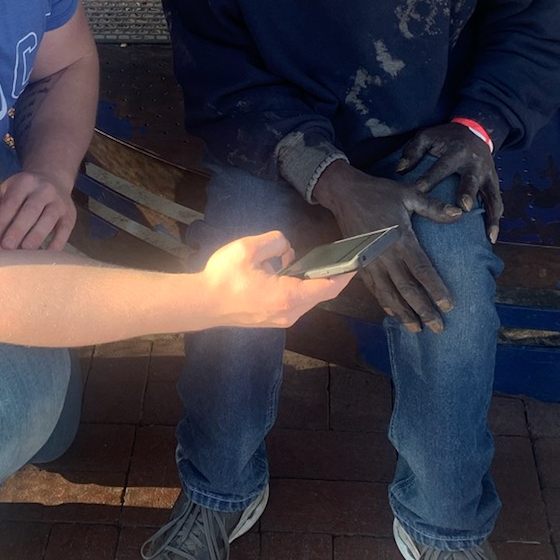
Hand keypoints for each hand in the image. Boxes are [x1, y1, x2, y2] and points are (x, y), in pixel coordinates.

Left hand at [0, 171, 75, 251]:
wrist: (52, 180)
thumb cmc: (20, 193)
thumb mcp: (4, 191)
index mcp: (23, 183)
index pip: (11, 202)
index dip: (1, 221)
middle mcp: (43, 190)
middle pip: (31, 210)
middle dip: (18, 229)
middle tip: (6, 247)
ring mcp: (59, 202)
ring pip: (48, 219)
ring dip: (36, 236)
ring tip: (24, 251)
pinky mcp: (70, 216)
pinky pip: (64, 231)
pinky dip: (56, 243)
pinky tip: (45, 256)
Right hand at [201, 232, 354, 328]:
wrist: (202, 304)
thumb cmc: (223, 277)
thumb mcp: (248, 248)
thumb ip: (274, 241)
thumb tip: (285, 250)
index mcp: (287, 296)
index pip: (327, 286)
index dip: (344, 274)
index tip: (358, 263)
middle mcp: (289, 312)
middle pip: (320, 293)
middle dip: (330, 276)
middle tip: (343, 259)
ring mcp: (281, 318)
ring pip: (307, 297)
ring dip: (309, 280)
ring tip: (311, 262)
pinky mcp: (272, 318)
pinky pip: (295, 301)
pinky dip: (298, 286)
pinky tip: (287, 272)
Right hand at [312, 161, 462, 333]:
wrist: (345, 193)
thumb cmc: (379, 193)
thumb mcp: (408, 194)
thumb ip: (433, 207)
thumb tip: (459, 214)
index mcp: (401, 239)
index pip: (422, 270)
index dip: (436, 290)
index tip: (449, 306)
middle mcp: (385, 255)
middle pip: (407, 289)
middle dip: (424, 310)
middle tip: (439, 328)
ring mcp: (371, 262)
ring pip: (389, 295)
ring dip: (404, 314)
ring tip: (417, 329)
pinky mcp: (360, 264)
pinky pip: (374, 289)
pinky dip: (385, 304)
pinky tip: (395, 314)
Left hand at [396, 122, 502, 243]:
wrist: (475, 130)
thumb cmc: (446, 138)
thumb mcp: (427, 136)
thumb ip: (412, 151)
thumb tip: (399, 170)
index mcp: (456, 151)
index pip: (442, 167)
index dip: (431, 178)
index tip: (421, 190)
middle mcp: (474, 164)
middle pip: (471, 179)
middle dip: (468, 192)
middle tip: (464, 207)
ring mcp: (487, 174)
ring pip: (491, 195)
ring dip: (490, 214)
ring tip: (488, 234)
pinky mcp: (494, 182)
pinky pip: (497, 202)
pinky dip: (496, 218)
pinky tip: (492, 236)